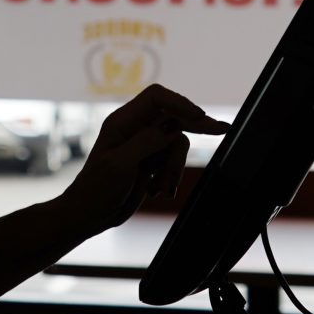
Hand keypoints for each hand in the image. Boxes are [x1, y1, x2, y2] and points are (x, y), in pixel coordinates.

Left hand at [64, 84, 228, 232]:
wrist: (90, 214)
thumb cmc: (96, 189)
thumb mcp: (119, 165)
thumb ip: (146, 142)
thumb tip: (173, 125)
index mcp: (123, 122)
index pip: (156, 98)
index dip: (179, 103)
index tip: (198, 116)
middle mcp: (135, 128)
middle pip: (174, 116)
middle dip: (196, 126)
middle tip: (222, 129)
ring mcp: (145, 144)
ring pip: (178, 143)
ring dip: (174, 168)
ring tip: (161, 189)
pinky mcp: (152, 160)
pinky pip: (174, 160)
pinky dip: (171, 176)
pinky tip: (159, 192)